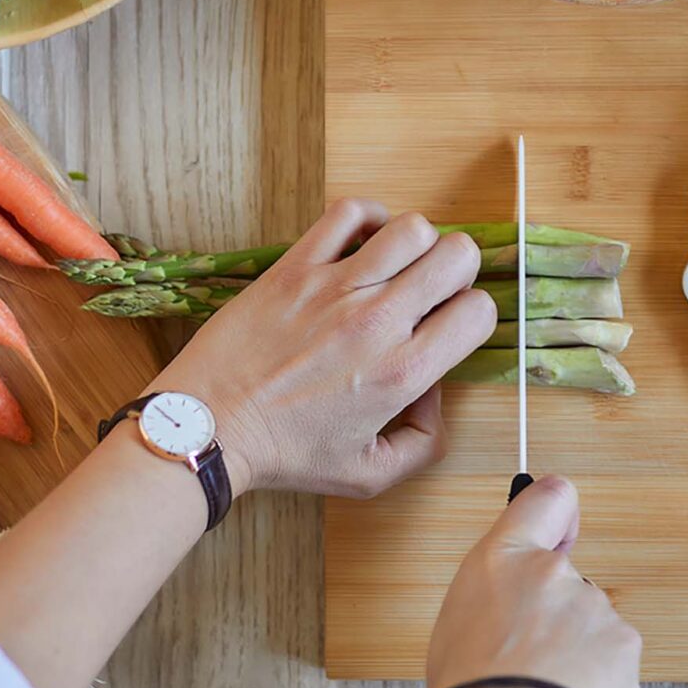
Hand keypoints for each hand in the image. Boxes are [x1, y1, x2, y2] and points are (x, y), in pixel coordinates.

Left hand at [148, 199, 494, 497]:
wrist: (209, 428)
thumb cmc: (285, 454)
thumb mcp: (368, 475)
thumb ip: (424, 443)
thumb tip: (436, 393)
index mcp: (401, 373)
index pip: (478, 312)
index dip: (474, 315)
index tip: (451, 324)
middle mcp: (378, 323)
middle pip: (457, 257)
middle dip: (458, 270)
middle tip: (432, 289)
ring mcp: (335, 288)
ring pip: (412, 228)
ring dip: (417, 243)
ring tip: (396, 265)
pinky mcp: (296, 267)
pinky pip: (349, 213)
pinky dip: (368, 218)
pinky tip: (362, 243)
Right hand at [426, 476, 641, 687]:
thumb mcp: (457, 624)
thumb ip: (495, 595)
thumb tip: (513, 604)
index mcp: (501, 558)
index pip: (547, 498)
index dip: (559, 511)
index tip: (561, 531)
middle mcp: (552, 569)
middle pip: (568, 579)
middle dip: (558, 613)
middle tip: (531, 657)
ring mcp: (592, 604)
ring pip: (590, 624)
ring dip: (578, 651)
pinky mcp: (625, 640)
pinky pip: (613, 656)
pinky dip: (600, 678)